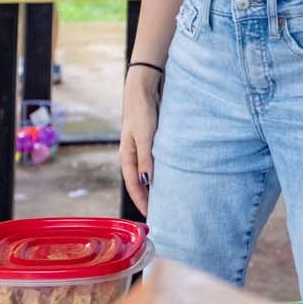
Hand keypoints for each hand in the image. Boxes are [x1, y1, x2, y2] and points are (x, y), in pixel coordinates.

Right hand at [120, 63, 162, 214]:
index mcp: (127, 156)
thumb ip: (146, 158)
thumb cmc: (142, 111)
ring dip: (158, 184)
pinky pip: (158, 160)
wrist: (145, 87)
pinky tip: (175, 174)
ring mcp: (143, 147)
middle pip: (141, 181)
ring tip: (170, 197)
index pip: (134, 185)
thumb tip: (148, 182)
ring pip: (150, 171)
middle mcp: (134, 154)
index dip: (142, 201)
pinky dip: (164, 170)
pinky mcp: (153, 139)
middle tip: (163, 211)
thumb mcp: (145, 137)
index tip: (152, 216)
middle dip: (149, 197)